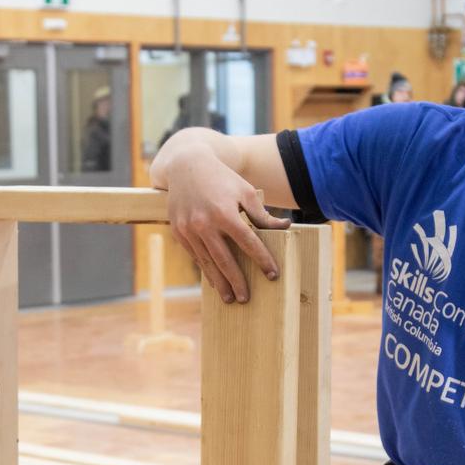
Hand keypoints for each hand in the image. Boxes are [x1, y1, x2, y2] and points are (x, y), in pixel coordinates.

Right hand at [165, 151, 289, 303]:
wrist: (185, 165)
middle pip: (225, 259)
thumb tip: (286, 228)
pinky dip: (205, 269)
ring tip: (229, 298)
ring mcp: (188, 229)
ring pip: (207, 262)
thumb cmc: (221, 178)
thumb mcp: (245, 191)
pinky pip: (195, 256)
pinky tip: (214, 281)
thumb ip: (262, 214)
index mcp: (225, 213)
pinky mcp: (178, 232)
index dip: (262, 260)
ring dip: (219, 282)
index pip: (249, 243)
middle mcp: (204, 223)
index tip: (273, 275)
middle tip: (246, 299)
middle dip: (237, 281)